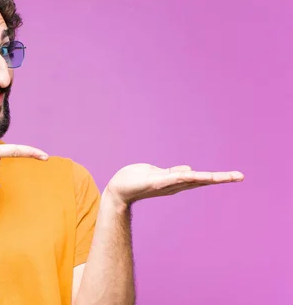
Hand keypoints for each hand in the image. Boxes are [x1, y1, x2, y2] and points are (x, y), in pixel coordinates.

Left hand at [105, 163, 244, 205]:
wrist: (118, 189)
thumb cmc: (136, 180)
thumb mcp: (158, 174)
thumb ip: (173, 172)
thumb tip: (190, 169)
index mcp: (177, 182)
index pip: (201, 179)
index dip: (218, 177)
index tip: (237, 176)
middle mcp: (175, 185)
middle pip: (201, 180)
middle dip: (221, 178)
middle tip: (240, 176)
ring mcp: (166, 184)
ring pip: (190, 180)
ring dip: (207, 177)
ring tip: (224, 176)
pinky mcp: (155, 182)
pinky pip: (171, 178)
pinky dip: (182, 176)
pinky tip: (193, 173)